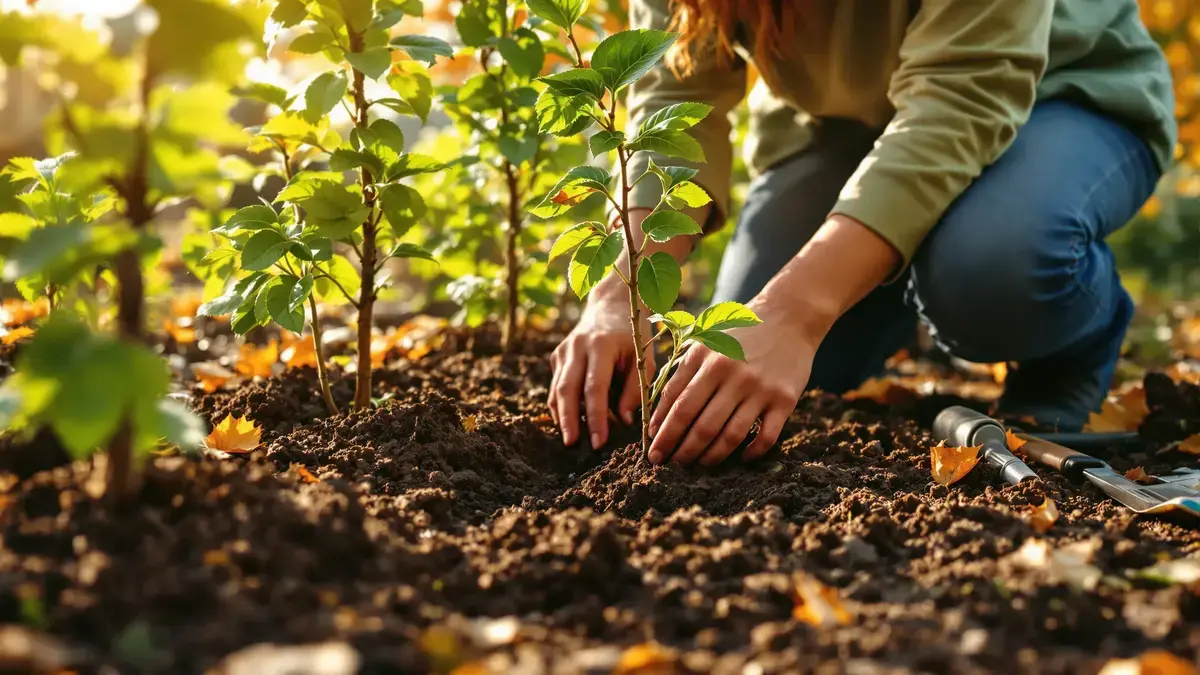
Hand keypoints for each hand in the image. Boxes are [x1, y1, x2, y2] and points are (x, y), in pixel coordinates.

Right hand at [548, 280, 654, 447]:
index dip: (596, 417)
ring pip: (556, 390)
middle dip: (568, 421)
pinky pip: (556, 387)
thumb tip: (624, 421)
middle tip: (572, 445)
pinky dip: (561, 406)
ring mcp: (563, 351)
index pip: (594, 388)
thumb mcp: (643, 358)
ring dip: (562, 417)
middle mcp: (577, 347)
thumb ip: (634, 390)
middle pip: (567, 390)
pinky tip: (570, 422)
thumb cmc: (633, 336)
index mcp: (601, 345)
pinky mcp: (557, 356)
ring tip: (571, 439)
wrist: (611, 304)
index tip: (599, 442)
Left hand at [646, 301, 816, 465]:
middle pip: (700, 425)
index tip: (653, 449)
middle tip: (668, 465)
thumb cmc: (738, 333)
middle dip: (679, 450)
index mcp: (707, 359)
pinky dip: (752, 453)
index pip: (678, 405)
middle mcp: (732, 374)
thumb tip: (658, 413)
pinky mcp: (785, 399)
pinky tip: (741, 459)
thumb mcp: (705, 341)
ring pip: (729, 436)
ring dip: (709, 457)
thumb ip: (682, 372)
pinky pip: (766, 437)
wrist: (789, 317)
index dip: (663, 431)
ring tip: (697, 465)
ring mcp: (759, 389)